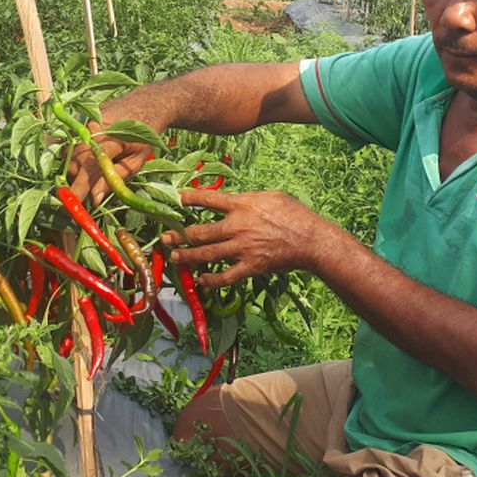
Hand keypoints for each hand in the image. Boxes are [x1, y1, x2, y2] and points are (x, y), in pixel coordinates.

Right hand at [67, 97, 161, 205]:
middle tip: (83, 197)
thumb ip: (115, 179)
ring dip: (74, 171)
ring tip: (86, 181)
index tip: (73, 206)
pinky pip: (71, 144)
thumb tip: (94, 199)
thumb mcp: (137, 161)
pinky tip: (83, 165)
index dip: (79, 188)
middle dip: (75, 183)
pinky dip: (73, 158)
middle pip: (74, 162)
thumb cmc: (146, 135)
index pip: (89, 167)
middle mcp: (93, 129)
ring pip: (69, 153)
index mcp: (111, 140)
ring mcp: (85, 123)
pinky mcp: (81, 122)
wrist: (147, 104)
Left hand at [161, 189, 339, 287]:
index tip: (177, 199)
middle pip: (199, 231)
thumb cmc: (295, 214)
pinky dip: (210, 280)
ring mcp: (242, 248)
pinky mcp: (250, 267)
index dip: (189, 198)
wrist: (311, 240)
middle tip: (165, 238)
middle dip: (178, 235)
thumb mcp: (271, 196)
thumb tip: (236, 198)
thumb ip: (249, 197)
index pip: (208, 199)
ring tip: (174, 258)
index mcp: (242, 204)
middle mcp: (237, 226)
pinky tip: (201, 279)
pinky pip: (225, 277)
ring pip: (206, 254)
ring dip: (187, 257)